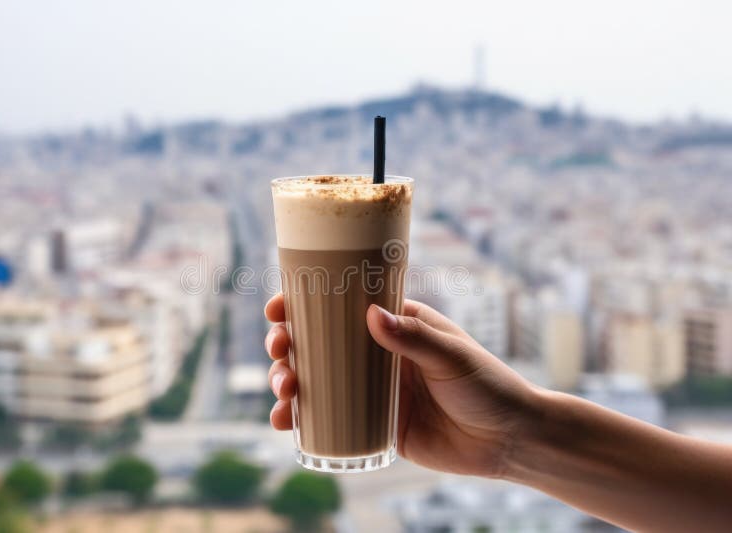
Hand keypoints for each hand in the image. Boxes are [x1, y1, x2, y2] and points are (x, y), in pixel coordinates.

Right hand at [263, 293, 538, 476]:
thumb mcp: (453, 356)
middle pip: (318, 343)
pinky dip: (303, 421)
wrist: (508, 441)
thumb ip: (414, 337)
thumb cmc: (488, 386)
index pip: (341, 306)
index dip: (304, 305)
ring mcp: (372, 390)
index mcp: (395, 325)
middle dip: (287, 345)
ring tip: (283, 391)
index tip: (278, 309)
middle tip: (279, 351)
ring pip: (317, 380)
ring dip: (288, 381)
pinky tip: (286, 424)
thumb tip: (371, 314)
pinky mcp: (374, 425)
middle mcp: (376, 354)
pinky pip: (330, 419)